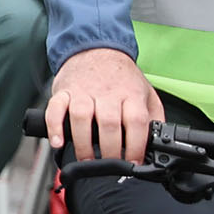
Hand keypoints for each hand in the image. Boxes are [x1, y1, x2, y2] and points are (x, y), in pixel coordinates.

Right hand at [45, 46, 159, 163]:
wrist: (95, 48)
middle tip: (110, 165)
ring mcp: (83, 91)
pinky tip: (57, 141)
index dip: (136, 145)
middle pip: (109, 124)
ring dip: (83, 144)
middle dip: (110, 150)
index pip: (136, 122)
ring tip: (86, 160)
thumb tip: (159, 139)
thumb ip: (153, 115)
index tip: (134, 161)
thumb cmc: (120, 75)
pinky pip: (55, 109)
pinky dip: (54, 127)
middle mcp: (107, 92)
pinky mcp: (64, 91)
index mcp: (131, 93)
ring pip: (82, 119)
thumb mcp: (146, 91)